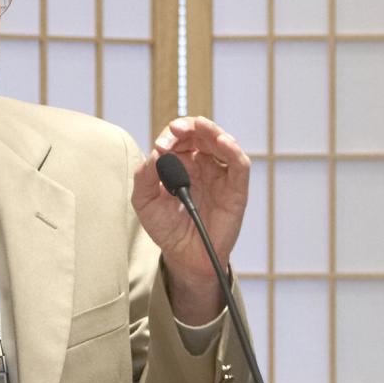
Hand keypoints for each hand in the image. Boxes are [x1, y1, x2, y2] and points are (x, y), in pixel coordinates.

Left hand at [130, 116, 250, 324]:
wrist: (184, 256)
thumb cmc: (166, 227)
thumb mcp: (145, 201)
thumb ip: (144, 176)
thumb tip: (156, 153)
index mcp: (181, 162)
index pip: (179, 136)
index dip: (171, 134)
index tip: (160, 146)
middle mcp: (203, 163)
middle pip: (201, 132)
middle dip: (188, 126)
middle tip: (175, 131)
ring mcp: (220, 174)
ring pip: (222, 141)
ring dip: (210, 130)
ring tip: (199, 127)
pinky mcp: (235, 188)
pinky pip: (239, 163)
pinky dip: (232, 149)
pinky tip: (221, 141)